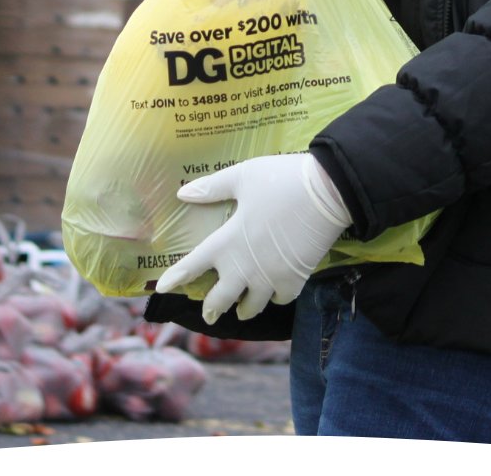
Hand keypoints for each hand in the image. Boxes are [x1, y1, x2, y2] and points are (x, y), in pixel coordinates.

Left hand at [155, 153, 351, 324]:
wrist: (326, 191)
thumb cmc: (280, 180)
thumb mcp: (242, 176)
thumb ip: (213, 187)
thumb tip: (183, 193)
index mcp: (227, 241)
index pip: (194, 265)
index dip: (177, 277)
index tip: (164, 287)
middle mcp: (245, 266)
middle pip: (221, 299)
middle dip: (212, 308)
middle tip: (209, 313)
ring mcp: (271, 277)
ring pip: (251, 306)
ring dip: (244, 308)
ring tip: (242, 309)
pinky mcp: (296, 279)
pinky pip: (280, 298)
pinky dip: (275, 298)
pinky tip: (274, 293)